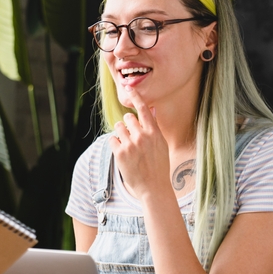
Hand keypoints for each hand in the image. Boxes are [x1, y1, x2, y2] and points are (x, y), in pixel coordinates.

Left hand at [109, 85, 169, 200]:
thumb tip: (152, 109)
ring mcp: (130, 144)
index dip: (136, 96)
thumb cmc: (158, 165)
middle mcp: (142, 136)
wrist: (153, 186)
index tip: (128, 87)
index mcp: (154, 132)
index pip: (144, 109)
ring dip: (121, 134)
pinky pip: (112, 139)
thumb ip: (154, 126)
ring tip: (128, 147)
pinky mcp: (119, 153)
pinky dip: (115, 144)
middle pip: (127, 118)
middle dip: (128, 125)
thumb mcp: (161, 144)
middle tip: (132, 138)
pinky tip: (123, 154)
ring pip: (118, 127)